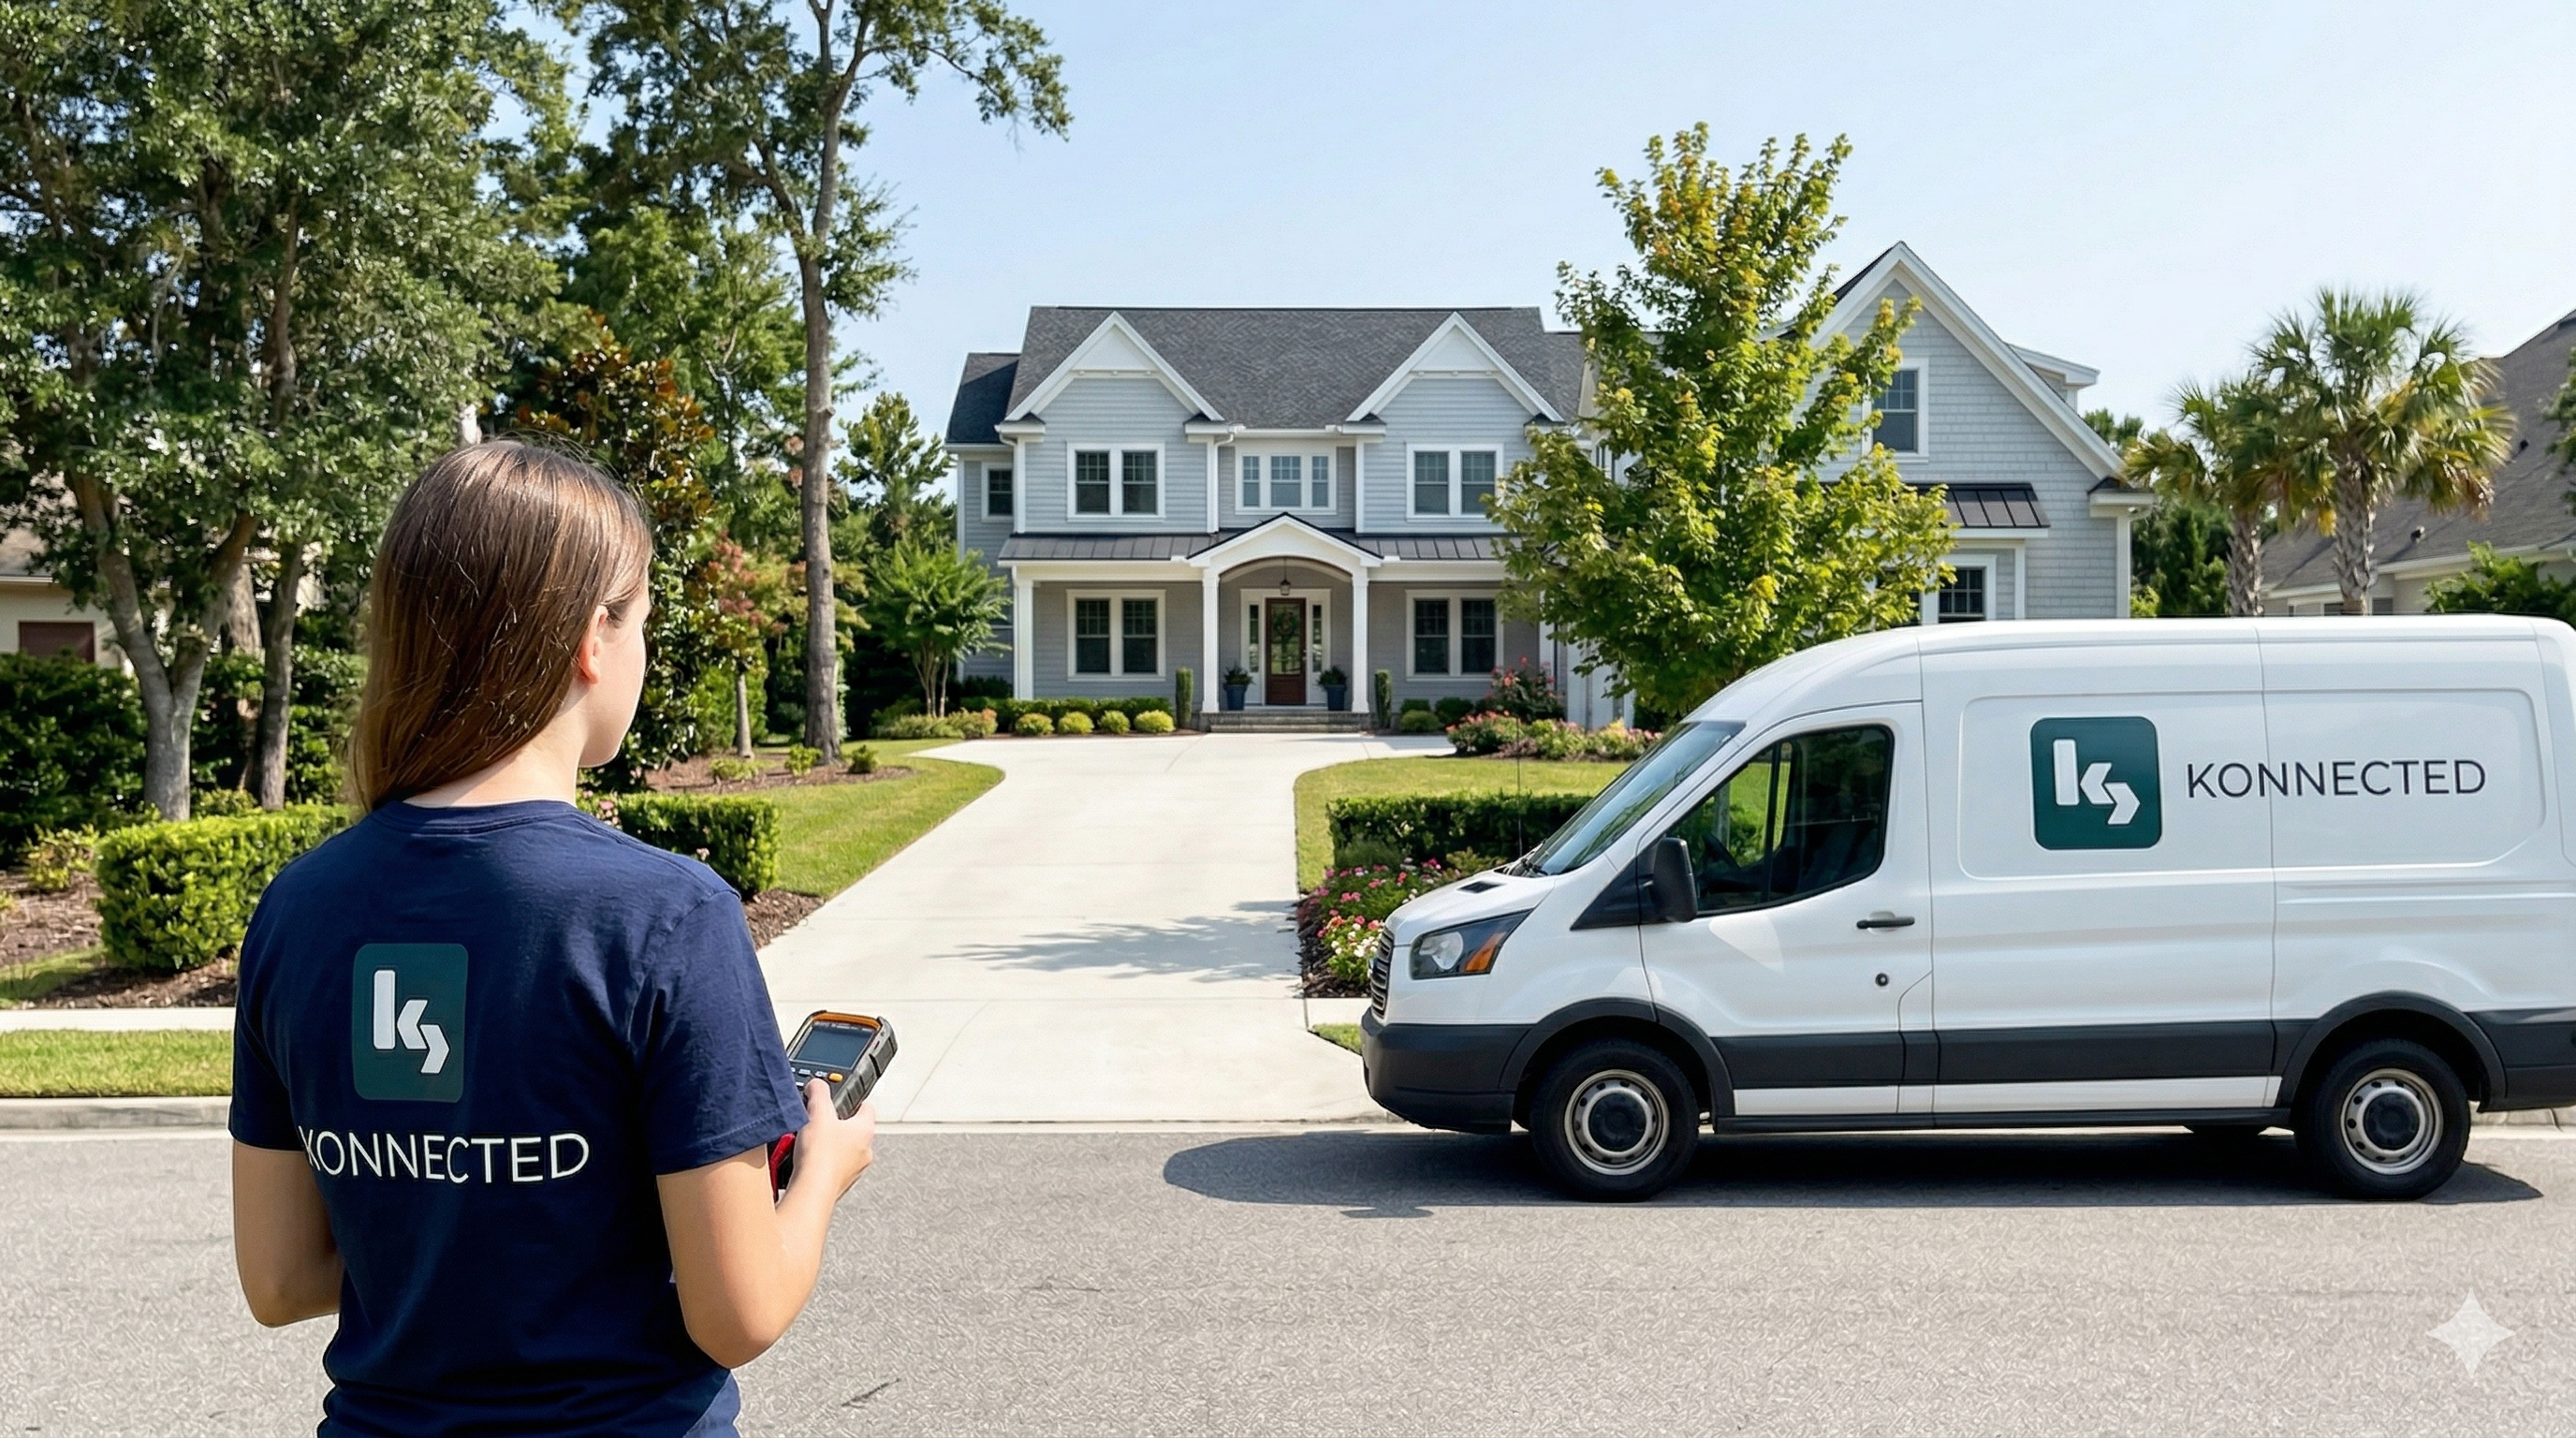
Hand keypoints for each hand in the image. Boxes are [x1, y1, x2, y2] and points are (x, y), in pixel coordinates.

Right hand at [789, 1079, 873, 1199]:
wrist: (811, 1191)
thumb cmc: (821, 1156)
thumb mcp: (817, 1114)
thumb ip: (818, 1093)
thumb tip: (817, 1084)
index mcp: (865, 1130)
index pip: (867, 1108)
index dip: (855, 1100)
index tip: (846, 1098)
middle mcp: (865, 1151)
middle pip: (852, 1130)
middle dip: (836, 1125)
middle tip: (819, 1121)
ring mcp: (853, 1170)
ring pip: (842, 1150)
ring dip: (827, 1145)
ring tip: (808, 1142)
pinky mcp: (839, 1184)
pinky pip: (831, 1168)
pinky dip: (820, 1163)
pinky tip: (804, 1161)